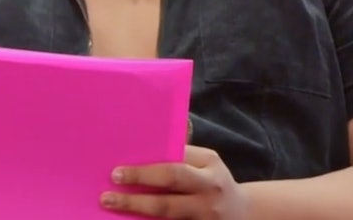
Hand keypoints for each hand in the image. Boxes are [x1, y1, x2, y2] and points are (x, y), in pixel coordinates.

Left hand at [101, 146, 248, 218]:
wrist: (242, 214)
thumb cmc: (215, 183)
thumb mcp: (209, 163)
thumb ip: (185, 154)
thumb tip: (152, 140)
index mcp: (209, 168)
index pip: (175, 168)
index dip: (144, 172)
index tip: (117, 172)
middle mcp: (208, 192)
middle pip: (170, 191)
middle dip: (138, 191)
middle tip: (109, 192)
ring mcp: (205, 216)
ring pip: (168, 214)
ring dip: (138, 211)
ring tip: (113, 207)